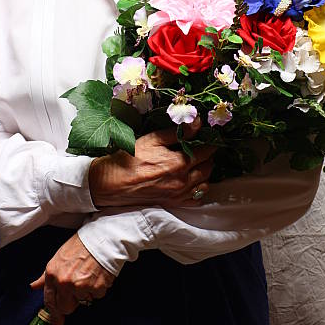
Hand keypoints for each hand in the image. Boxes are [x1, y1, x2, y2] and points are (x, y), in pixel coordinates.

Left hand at [30, 234, 115, 324]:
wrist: (103, 238)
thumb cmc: (82, 244)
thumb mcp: (59, 257)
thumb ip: (46, 276)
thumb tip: (34, 286)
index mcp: (52, 273)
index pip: (49, 300)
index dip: (54, 315)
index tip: (57, 324)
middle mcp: (64, 282)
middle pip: (65, 308)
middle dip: (72, 302)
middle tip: (80, 287)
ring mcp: (80, 286)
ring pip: (83, 301)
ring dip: (87, 292)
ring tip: (90, 273)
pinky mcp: (96, 288)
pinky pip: (97, 296)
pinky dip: (99, 287)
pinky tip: (99, 274)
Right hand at [88, 117, 215, 207]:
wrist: (113, 183)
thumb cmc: (130, 158)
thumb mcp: (152, 139)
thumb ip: (177, 132)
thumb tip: (198, 122)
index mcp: (180, 163)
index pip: (206, 151)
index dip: (210, 142)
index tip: (210, 136)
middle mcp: (183, 181)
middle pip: (208, 167)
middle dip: (209, 156)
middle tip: (204, 147)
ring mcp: (179, 194)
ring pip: (205, 183)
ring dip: (206, 172)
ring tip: (200, 163)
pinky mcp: (173, 203)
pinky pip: (196, 199)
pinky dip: (200, 190)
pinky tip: (194, 181)